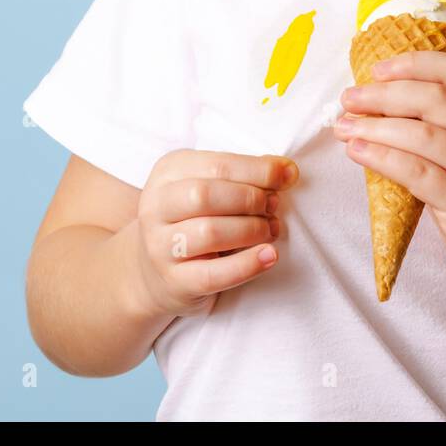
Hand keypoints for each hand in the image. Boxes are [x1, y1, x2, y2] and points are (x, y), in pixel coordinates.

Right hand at [133, 149, 296, 316]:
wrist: (155, 270)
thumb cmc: (196, 218)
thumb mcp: (212, 186)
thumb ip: (245, 175)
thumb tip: (287, 171)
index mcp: (168, 172)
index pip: (218, 164)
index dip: (259, 170)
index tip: (289, 175)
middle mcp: (156, 207)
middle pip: (206, 196)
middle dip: (251, 199)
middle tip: (274, 206)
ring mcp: (160, 246)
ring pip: (209, 232)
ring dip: (251, 229)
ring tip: (271, 229)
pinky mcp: (174, 281)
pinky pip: (214, 274)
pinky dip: (247, 265)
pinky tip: (269, 255)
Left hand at [335, 51, 445, 313]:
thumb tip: (387, 108)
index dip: (415, 64)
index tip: (378, 69)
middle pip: (435, 99)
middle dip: (384, 94)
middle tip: (349, 98)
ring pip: (422, 134)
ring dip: (375, 126)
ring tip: (344, 127)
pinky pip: (417, 173)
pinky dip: (382, 158)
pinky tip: (358, 152)